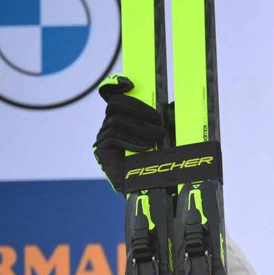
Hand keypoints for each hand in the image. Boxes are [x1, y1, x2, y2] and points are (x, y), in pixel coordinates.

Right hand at [92, 74, 165, 191]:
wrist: (151, 190)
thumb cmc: (161, 163)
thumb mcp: (168, 137)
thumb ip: (167, 120)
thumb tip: (172, 104)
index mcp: (123, 119)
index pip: (115, 96)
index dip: (116, 86)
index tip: (130, 84)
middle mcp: (110, 126)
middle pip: (115, 105)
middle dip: (138, 109)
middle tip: (159, 121)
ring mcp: (104, 139)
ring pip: (116, 122)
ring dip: (140, 128)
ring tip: (158, 137)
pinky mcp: (101, 152)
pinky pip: (112, 138)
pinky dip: (131, 141)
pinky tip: (145, 148)